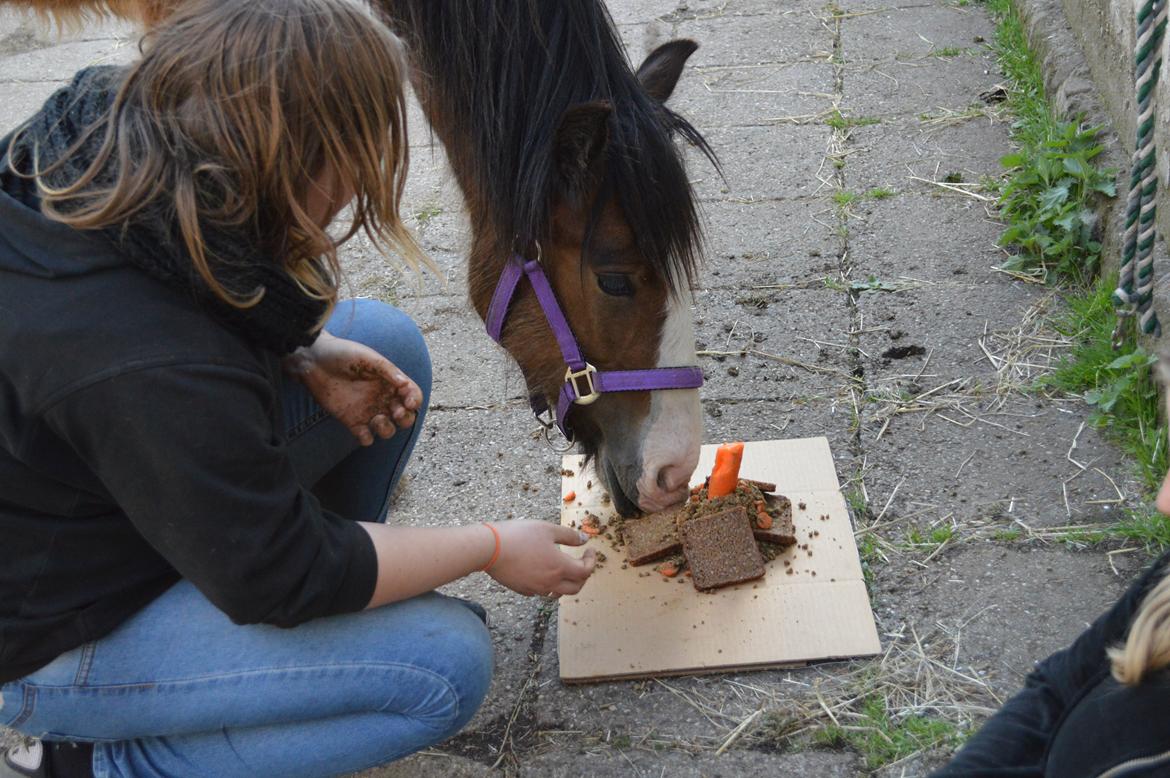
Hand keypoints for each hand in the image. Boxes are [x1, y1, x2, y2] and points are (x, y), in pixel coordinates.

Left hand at [285, 331, 422, 445]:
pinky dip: (367, 439)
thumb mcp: (367, 357)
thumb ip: (387, 370)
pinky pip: (365, 437)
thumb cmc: (342, 353)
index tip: (407, 402)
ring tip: (376, 420)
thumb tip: (405, 384)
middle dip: (405, 418)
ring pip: (387, 430)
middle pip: (405, 416)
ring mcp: (367, 411)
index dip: (415, 401)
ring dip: (387, 430)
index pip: (412, 395)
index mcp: (390, 382)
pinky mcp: (351, 420)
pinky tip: (362, 431)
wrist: (314, 361)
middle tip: (395, 413)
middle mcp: (382, 398)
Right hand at [487, 520, 597, 596]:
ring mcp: (535, 589)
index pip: (585, 572)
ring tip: (563, 569)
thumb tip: (585, 539)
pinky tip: (542, 572)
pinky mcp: (522, 590)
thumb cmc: (519, 535)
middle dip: (583, 576)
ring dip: (566, 583)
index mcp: (560, 567)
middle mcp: (550, 582)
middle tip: (580, 562)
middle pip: (576, 588)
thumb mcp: (547, 529)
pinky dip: (548, 584)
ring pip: (558, 592)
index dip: (591, 561)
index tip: (589, 550)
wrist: (489, 548)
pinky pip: (541, 592)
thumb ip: (569, 536)